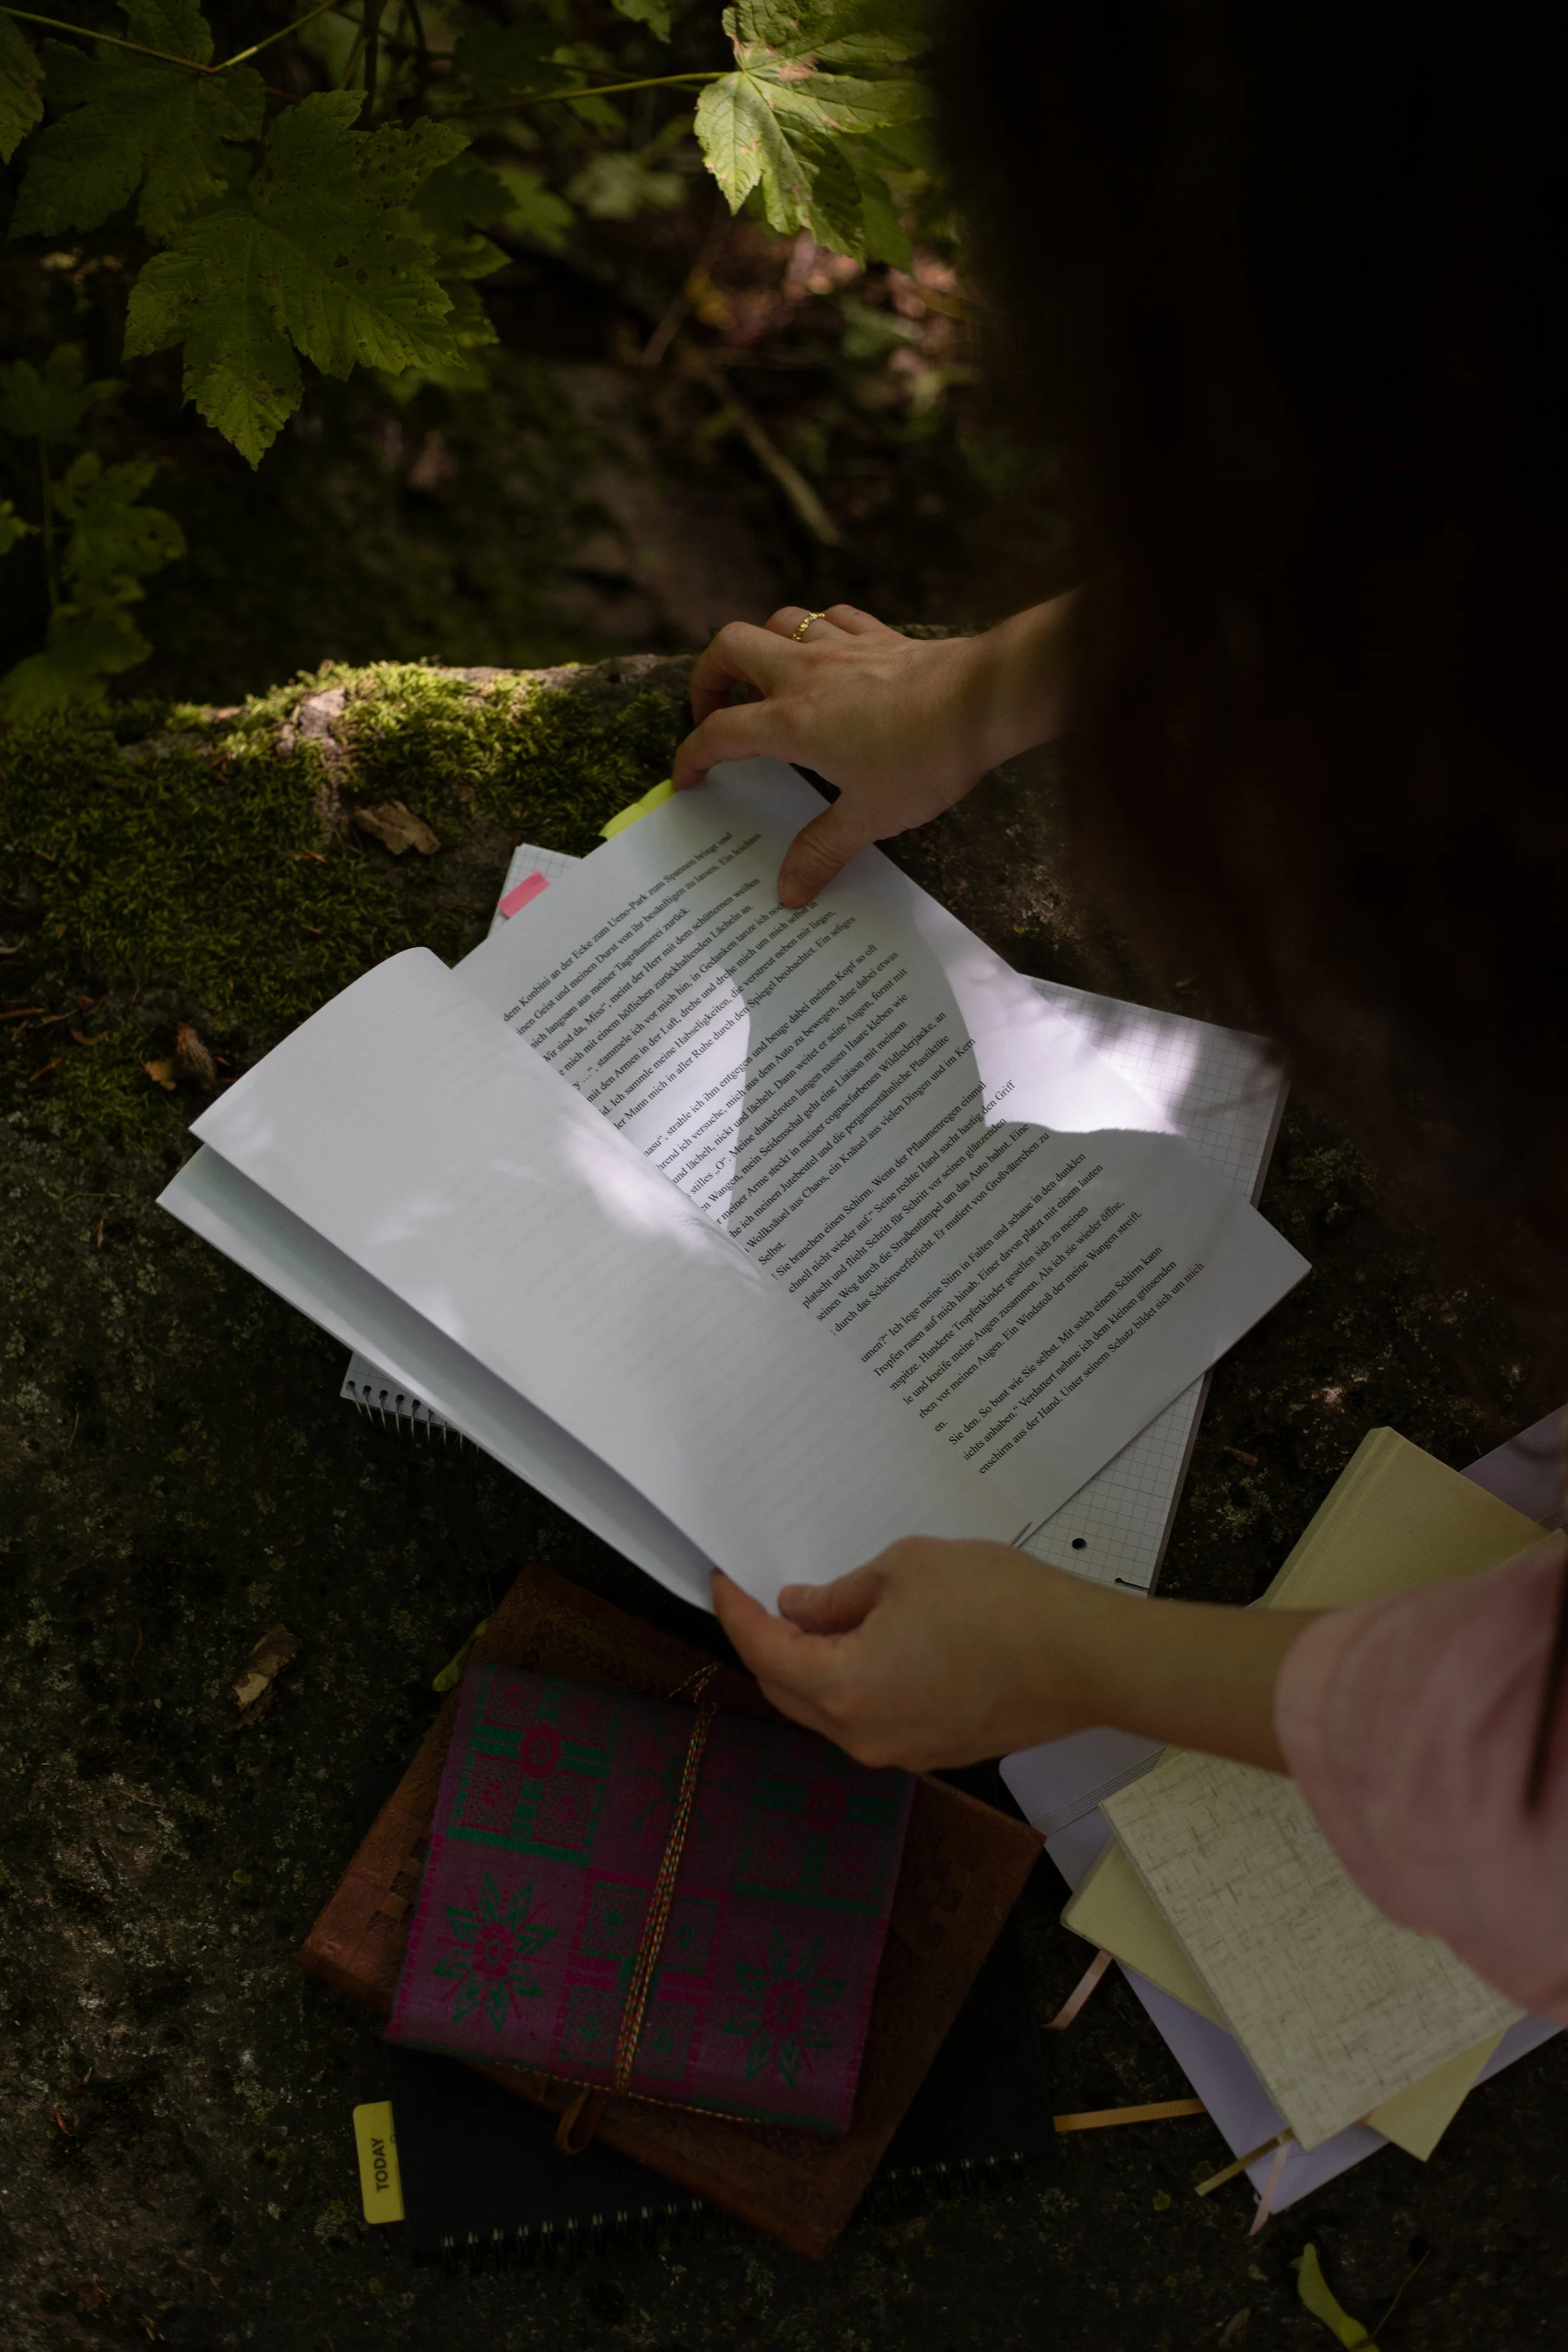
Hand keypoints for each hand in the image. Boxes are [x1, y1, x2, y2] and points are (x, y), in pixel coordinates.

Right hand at [672, 597, 1076, 907]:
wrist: (983, 703)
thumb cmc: (924, 760)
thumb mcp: (870, 817)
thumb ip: (822, 850)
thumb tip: (788, 893)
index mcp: (791, 721)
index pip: (720, 732)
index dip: (693, 755)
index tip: (687, 777)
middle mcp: (805, 673)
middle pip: (730, 647)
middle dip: (708, 676)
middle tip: (713, 710)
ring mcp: (841, 646)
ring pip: (778, 621)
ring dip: (760, 645)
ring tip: (764, 680)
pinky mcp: (878, 635)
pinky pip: (831, 617)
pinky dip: (815, 630)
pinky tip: (826, 653)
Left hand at [712, 1537, 1313, 1773]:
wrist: (1085, 1657)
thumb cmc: (997, 1602)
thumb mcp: (906, 1570)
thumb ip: (840, 1596)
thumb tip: (801, 1609)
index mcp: (844, 1688)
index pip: (764, 1652)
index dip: (735, 1611)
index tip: (721, 1578)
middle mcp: (863, 1734)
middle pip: (787, 1692)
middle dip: (767, 1645)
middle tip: (761, 1596)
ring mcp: (902, 1751)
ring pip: (829, 1710)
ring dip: (812, 1667)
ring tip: (816, 1614)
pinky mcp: (937, 1750)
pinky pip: (872, 1718)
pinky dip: (854, 1683)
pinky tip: (869, 1643)